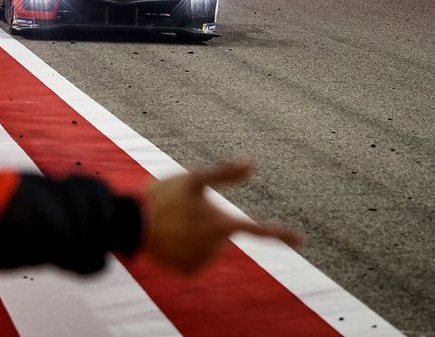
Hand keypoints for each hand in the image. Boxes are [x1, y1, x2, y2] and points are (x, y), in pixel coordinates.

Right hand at [141, 161, 302, 274]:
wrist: (132, 226)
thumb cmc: (163, 198)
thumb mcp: (193, 179)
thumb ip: (224, 173)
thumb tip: (252, 164)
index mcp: (222, 224)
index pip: (259, 230)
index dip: (281, 233)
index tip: (301, 240)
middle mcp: (217, 247)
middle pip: (222, 232)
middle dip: (208, 222)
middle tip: (182, 210)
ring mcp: (204, 261)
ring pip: (208, 245)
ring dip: (195, 235)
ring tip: (171, 223)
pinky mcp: (190, 272)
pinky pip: (195, 258)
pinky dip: (185, 248)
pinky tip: (169, 238)